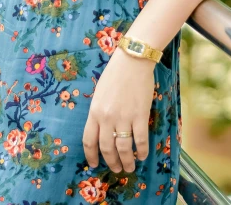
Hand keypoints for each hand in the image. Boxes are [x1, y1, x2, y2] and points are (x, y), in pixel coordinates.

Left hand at [82, 45, 155, 173]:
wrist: (132, 60)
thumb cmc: (115, 74)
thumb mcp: (99, 93)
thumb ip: (99, 112)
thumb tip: (102, 130)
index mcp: (94, 111)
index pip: (89, 140)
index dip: (91, 156)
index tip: (94, 164)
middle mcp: (107, 118)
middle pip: (107, 148)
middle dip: (112, 162)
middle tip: (117, 169)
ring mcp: (124, 117)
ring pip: (123, 148)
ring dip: (127, 161)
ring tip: (130, 167)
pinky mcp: (140, 115)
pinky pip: (140, 140)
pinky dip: (141, 151)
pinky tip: (142, 155)